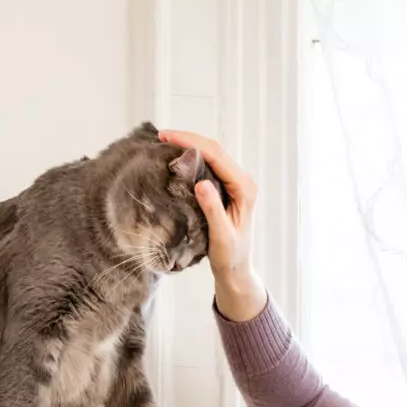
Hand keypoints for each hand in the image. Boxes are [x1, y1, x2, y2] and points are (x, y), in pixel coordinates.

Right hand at [159, 129, 267, 320]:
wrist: (236, 269)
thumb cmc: (230, 256)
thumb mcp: (221, 236)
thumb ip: (213, 209)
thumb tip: (201, 183)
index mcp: (244, 188)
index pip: (216, 155)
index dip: (191, 142)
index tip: (167, 137)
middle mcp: (243, 180)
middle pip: (214, 149)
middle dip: (188, 140)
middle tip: (161, 137)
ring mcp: (236, 183)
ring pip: (211, 155)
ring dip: (189, 146)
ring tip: (166, 143)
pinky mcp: (227, 187)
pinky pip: (210, 165)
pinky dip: (192, 157)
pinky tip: (177, 157)